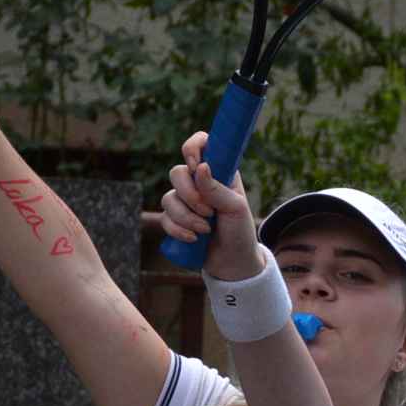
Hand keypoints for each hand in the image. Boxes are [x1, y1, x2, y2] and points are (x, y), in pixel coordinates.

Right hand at [161, 131, 262, 275]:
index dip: (192, 148)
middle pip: (176, 173)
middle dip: (190, 195)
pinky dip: (178, 230)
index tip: (195, 165)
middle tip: (209, 212)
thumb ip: (217, 188)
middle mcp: (198, 182)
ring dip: (186, 217)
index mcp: (218, 172)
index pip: (200, 143)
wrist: (233, 263)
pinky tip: (193, 239)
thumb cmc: (240, 231)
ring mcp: (185, 201)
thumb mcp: (236, 208)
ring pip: (168, 198)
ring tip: (206, 230)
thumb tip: (200, 167)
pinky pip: (164, 218)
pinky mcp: (175, 220)